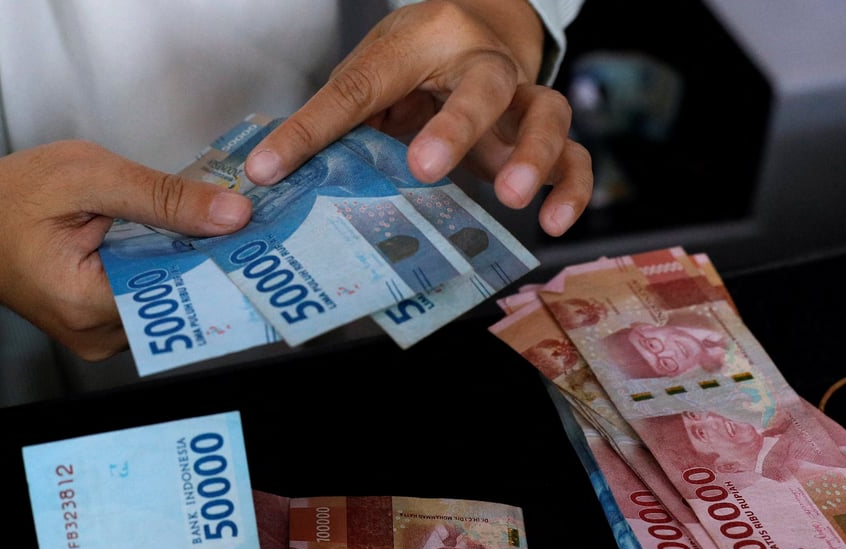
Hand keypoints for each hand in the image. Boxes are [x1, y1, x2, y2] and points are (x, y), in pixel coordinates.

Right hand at [0, 141, 250, 359]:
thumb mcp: (87, 175)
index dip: (222, 261)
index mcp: (88, 303)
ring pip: (170, 299)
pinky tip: (185, 240)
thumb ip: (161, 196)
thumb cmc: (9, 198)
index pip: (180, 292)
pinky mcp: (105, 325)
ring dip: (193, 262)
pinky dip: (169, 267)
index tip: (261, 238)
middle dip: (213, 259)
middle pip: (180, 299)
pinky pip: (153, 297)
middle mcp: (99, 334)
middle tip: (251, 226)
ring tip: (221, 228)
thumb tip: (232, 214)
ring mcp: (102, 335)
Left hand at [244, 0, 591, 236]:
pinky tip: (554, 223)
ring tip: (511, 197)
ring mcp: (521, 98)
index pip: (363, 84)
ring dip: (531, 155)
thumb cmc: (421, 59)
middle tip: (424, 166)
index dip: (312, 128)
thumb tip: (277, 173)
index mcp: (423, 42)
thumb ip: (341, 117)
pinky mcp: (544, 133)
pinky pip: (575, 156)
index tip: (270, 168)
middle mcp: (482, 63)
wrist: (485, 28)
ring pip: (547, 113)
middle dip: (456, 126)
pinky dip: (571, 188)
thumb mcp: (374, 73)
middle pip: (482, 84)